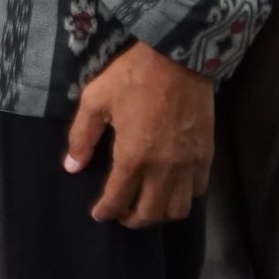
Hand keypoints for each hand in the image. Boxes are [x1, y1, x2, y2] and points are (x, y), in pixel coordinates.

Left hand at [65, 39, 214, 227]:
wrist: (178, 58)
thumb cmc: (132, 77)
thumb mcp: (95, 100)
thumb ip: (82, 136)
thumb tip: (71, 167)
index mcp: (133, 157)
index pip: (118, 199)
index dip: (106, 212)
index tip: (99, 215)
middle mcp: (163, 169)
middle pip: (150, 213)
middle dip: (132, 220)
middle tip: (121, 214)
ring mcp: (188, 164)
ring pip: (177, 209)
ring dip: (159, 214)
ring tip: (146, 205)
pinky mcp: (206, 155)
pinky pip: (198, 190)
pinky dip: (183, 197)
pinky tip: (171, 188)